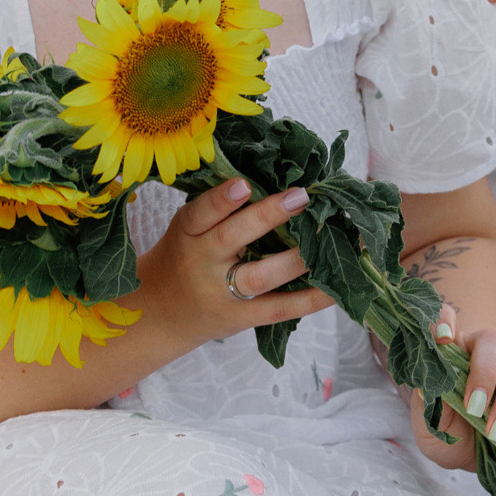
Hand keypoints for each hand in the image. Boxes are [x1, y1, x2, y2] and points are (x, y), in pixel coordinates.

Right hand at [141, 177, 334, 340]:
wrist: (160, 313)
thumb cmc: (184, 258)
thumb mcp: (187, 230)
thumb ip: (218, 210)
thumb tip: (275, 177)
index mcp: (187, 234)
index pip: (200, 213)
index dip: (221, 200)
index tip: (244, 184)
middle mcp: (202, 263)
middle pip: (231, 238)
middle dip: (266, 217)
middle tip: (301, 196)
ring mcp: (223, 293)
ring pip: (260, 276)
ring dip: (295, 259)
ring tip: (324, 238)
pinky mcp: (242, 318)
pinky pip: (279, 308)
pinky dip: (310, 299)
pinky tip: (334, 287)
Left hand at [403, 304, 495, 470]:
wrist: (470, 457)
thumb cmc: (446, 433)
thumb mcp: (429, 427)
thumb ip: (430, 407)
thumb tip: (430, 389)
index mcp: (452, 352)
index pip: (446, 319)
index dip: (444, 321)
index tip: (442, 339)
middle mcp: (484, 353)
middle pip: (491, 341)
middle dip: (485, 373)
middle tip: (475, 408)